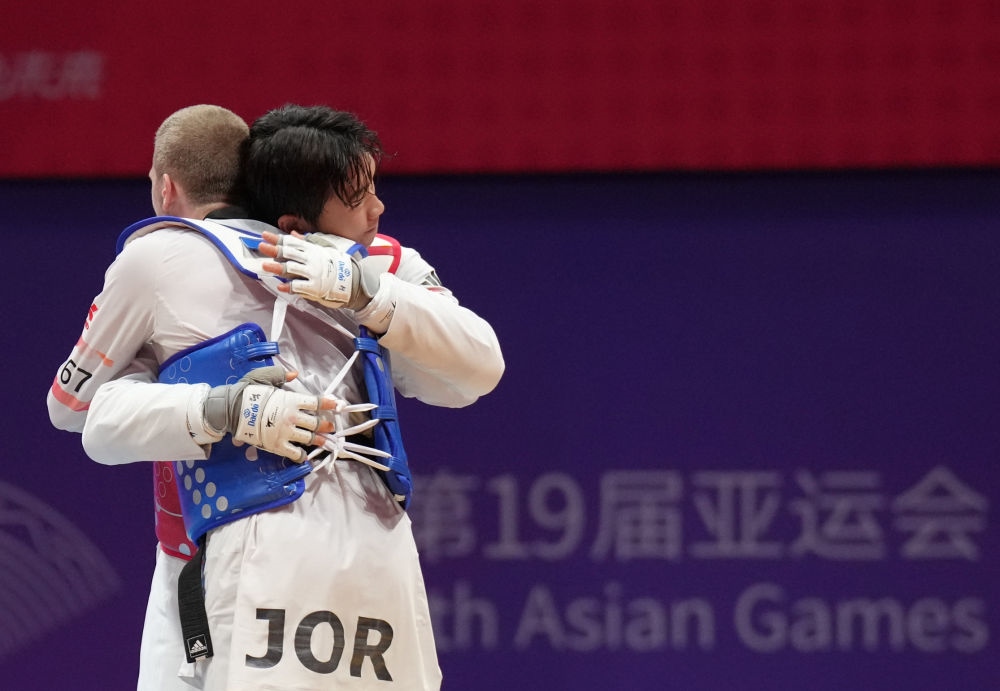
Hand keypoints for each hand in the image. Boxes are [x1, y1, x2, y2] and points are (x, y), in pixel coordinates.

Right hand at [202, 366, 334, 461]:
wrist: (230, 410)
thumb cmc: (247, 392)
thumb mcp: (264, 377)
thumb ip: (281, 375)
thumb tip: (295, 374)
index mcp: (291, 400)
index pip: (316, 402)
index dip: (329, 404)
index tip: (339, 406)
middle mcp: (292, 417)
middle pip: (316, 423)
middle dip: (326, 425)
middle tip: (331, 427)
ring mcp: (285, 432)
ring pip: (309, 438)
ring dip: (319, 441)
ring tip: (326, 443)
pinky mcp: (277, 445)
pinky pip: (294, 453)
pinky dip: (301, 456)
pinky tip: (303, 456)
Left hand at [259, 232, 368, 309]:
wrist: (355, 283)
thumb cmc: (340, 266)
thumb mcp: (326, 249)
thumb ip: (309, 242)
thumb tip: (294, 234)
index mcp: (313, 251)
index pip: (292, 243)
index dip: (277, 239)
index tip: (265, 235)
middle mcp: (311, 261)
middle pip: (289, 254)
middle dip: (274, 250)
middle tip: (261, 246)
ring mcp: (313, 274)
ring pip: (291, 269)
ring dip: (277, 267)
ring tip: (265, 265)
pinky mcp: (315, 288)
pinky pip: (299, 287)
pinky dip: (289, 287)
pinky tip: (281, 286)